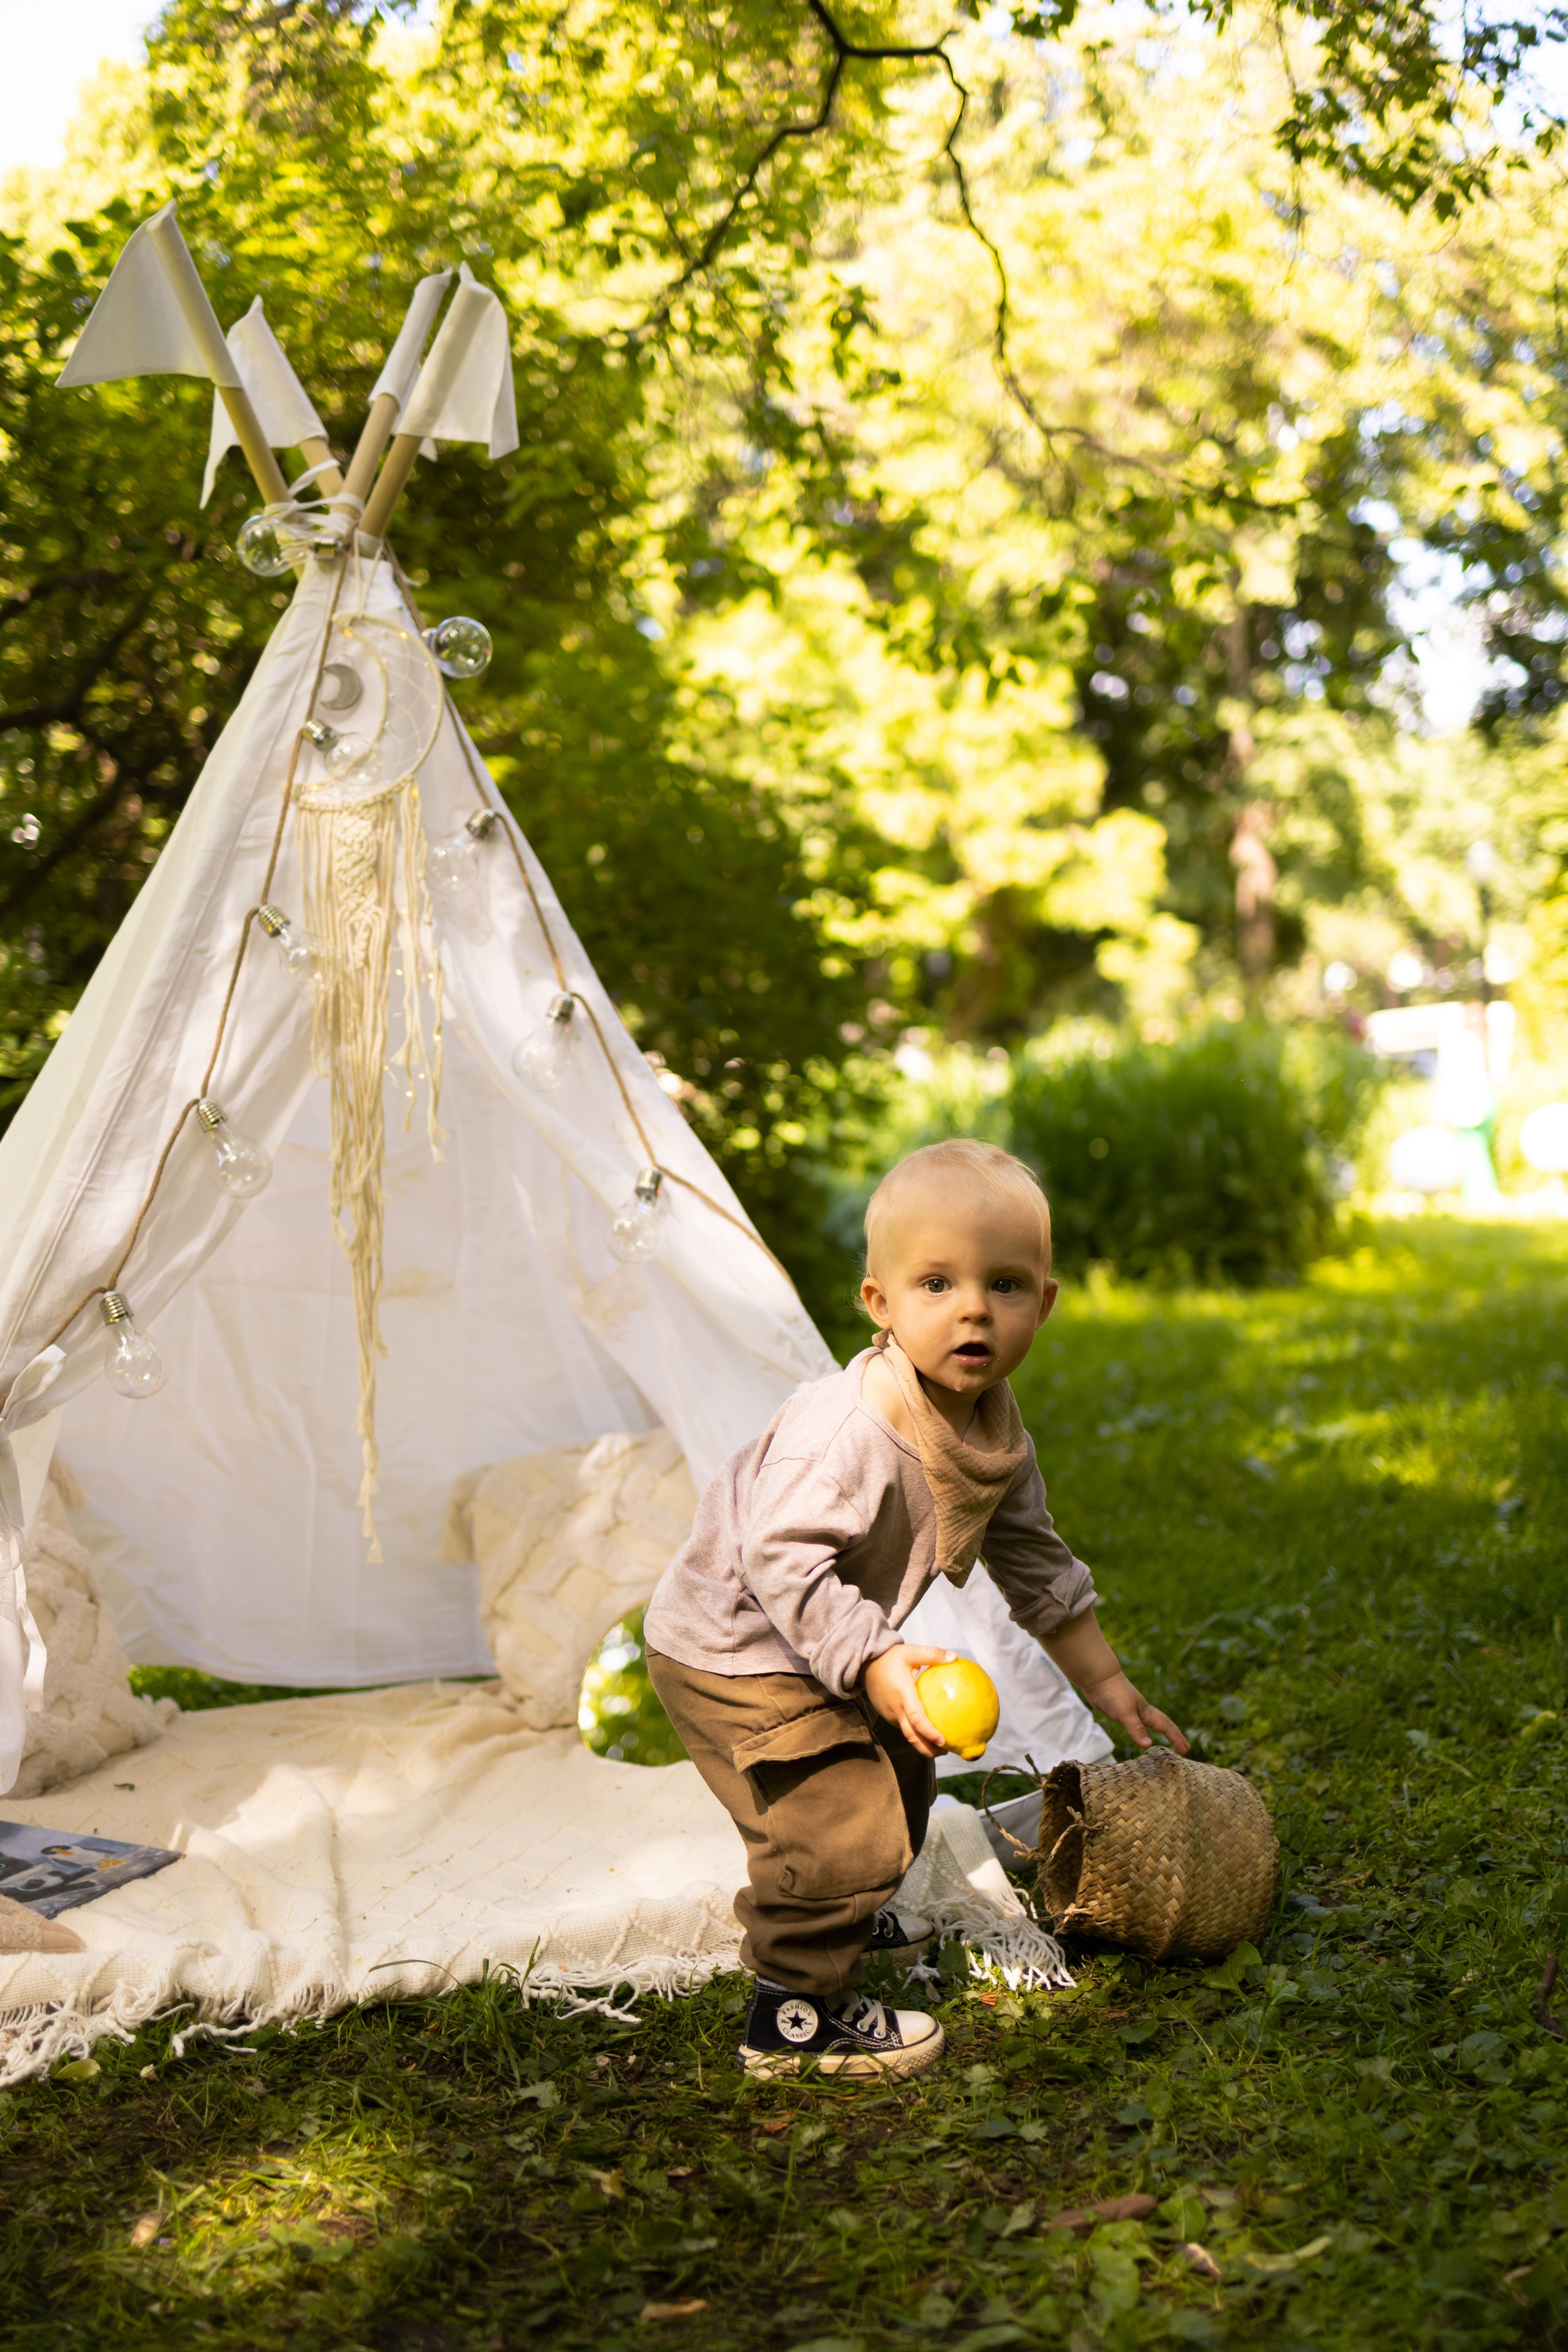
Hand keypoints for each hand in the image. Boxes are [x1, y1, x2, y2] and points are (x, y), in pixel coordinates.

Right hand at [861, 1645, 952, 1759]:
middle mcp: (895, 1708)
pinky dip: (915, 1733)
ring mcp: (889, 1714)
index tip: (943, 1741)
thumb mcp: (910, 1651)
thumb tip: (954, 1657)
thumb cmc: (890, 1657)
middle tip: (945, 1753)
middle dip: (928, 1749)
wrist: (864, 1664)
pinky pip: (903, 1726)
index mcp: (902, 1693)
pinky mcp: (887, 1715)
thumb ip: (932, 1654)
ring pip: (907, 1734)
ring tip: (940, 1747)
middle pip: (912, 1736)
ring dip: (922, 1743)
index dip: (929, 1732)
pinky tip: (927, 1733)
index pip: (916, 1718)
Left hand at [1081, 1668, 1189, 1755]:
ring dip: (1162, 1731)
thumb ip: (1136, 1729)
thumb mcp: (1125, 1713)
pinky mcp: (1122, 1712)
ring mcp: (1133, 1711)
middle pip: (1164, 1724)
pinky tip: (1141, 1732)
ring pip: (1152, 1723)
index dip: (1176, 1738)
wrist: (1098, 1678)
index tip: (1186, 1750)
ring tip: (1169, 1738)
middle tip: (1186, 1747)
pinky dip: (1144, 1730)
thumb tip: (1148, 1746)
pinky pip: (1138, 1724)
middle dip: (1175, 1735)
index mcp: (1146, 1712)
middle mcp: (1142, 1712)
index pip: (1166, 1727)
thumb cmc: (1113, 1693)